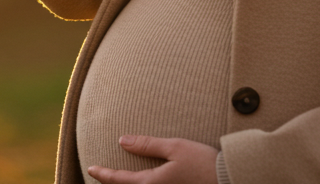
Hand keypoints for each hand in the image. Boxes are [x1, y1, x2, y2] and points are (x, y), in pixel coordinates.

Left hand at [86, 136, 218, 183]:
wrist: (229, 179)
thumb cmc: (203, 162)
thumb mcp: (175, 147)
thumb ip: (147, 145)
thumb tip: (122, 141)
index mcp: (151, 183)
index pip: (119, 180)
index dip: (103, 174)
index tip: (90, 169)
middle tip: (99, 176)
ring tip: (119, 180)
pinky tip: (144, 181)